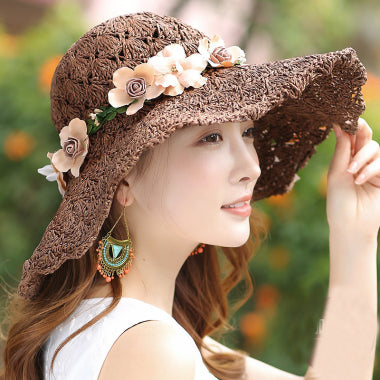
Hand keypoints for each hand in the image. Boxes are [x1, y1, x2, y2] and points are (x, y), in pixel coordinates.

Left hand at [326, 118, 379, 237]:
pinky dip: (371, 169)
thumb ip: (342, 150)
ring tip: (352, 174)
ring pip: (375, 149)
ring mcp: (375, 169)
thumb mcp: (336, 173)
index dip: (351, 125)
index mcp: (347, 158)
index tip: (344, 116)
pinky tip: (359, 179)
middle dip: (361, 133)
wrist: (350, 224)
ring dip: (363, 158)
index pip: (351, 137)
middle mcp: (362, 161)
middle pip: (366, 137)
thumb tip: (339, 125)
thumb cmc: (338, 201)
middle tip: (354, 128)